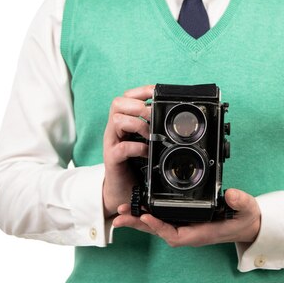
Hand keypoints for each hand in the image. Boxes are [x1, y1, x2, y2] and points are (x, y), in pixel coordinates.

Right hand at [102, 85, 153, 217]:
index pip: (127, 97)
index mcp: (123, 121)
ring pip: (116, 120)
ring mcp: (111, 143)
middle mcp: (114, 129)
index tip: (156, 92)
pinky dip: (137, 148)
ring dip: (138, 124)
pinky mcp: (112, 159)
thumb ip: (153, 128)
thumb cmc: (135, 164)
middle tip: (152, 116)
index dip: (142, 91)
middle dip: (138, 106)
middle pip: (117, 103)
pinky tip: (146, 152)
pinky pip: (122, 147)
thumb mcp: (145, 142)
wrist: (123, 190)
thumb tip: (172, 119)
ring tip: (150, 136)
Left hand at [113, 188, 260, 246]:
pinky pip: (162, 221)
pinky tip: (135, 210)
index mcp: (202, 233)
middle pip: (159, 232)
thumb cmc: (245, 218)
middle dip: (138, 224)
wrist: (248, 225)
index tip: (145, 217)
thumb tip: (231, 195)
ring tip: (119, 213)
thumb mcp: (247, 208)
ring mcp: (186, 228)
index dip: (159, 227)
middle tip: (119, 216)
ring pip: (157, 227)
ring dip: (137, 220)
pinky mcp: (184, 222)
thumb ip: (240, 202)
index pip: (176, 234)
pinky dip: (147, 216)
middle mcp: (190, 233)